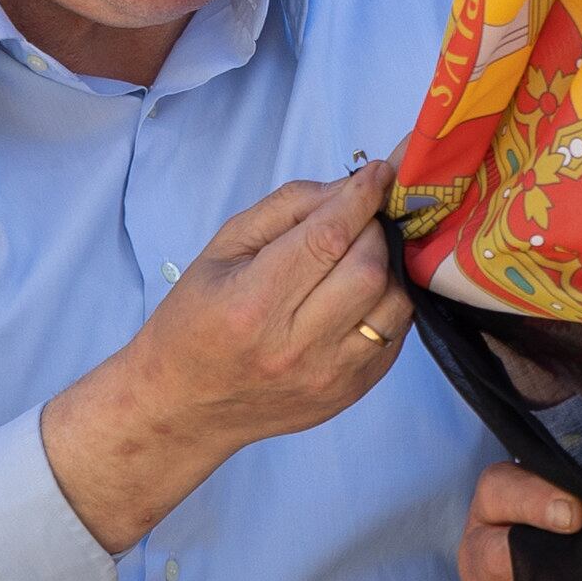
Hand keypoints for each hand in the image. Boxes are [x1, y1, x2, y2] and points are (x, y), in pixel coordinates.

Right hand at [41, 163, 414, 550]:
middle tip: (358, 221)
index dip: (361, 198)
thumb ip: (287, 208)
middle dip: (374, 231)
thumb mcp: (223, 249)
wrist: (185, 406)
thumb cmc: (196, 319)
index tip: (379, 173)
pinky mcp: (351, 393)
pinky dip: (388, 303)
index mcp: (253, 304)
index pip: (327, 239)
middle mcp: (295, 346)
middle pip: (369, 270)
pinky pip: (396, 335)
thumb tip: (349, 186)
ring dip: (388, 268)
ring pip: (393, 304)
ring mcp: (329, 376)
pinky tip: (360, 294)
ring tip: (360, 258)